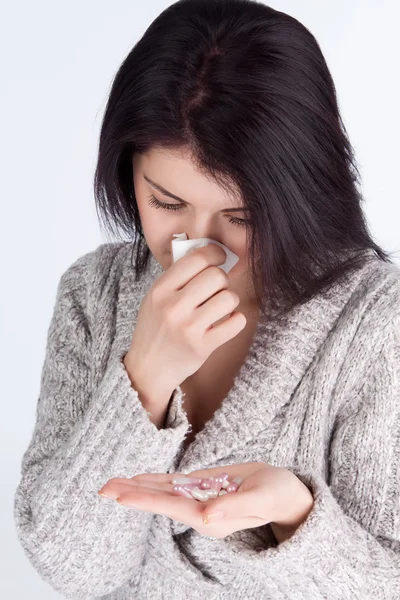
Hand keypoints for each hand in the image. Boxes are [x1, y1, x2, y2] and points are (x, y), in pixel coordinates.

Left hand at [98, 462, 313, 540]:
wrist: (286, 492)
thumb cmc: (278, 495)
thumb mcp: (261, 498)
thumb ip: (234, 507)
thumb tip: (205, 517)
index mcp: (212, 518)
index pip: (172, 508)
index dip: (146, 501)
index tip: (121, 497)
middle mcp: (201, 511)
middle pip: (160, 502)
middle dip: (132, 494)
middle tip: (102, 488)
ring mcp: (201, 500)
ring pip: (163, 493)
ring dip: (137, 487)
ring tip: (112, 483)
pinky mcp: (204, 488)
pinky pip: (175, 484)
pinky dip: (156, 481)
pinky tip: (139, 478)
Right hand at [124, 243, 246, 401]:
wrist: (147, 369)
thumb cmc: (155, 329)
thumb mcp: (154, 298)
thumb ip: (176, 278)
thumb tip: (207, 254)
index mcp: (160, 290)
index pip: (197, 259)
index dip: (215, 253)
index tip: (220, 257)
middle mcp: (174, 307)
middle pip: (216, 276)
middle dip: (222, 280)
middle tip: (217, 289)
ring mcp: (189, 328)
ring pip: (229, 298)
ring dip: (230, 301)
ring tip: (221, 307)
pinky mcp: (203, 346)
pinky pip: (236, 323)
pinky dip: (237, 320)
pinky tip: (228, 321)